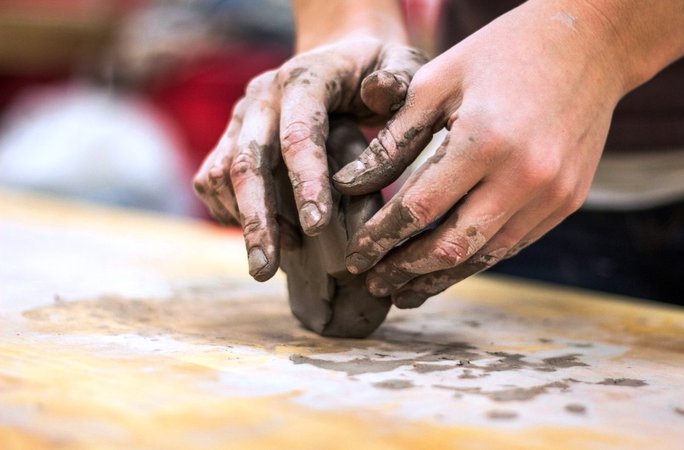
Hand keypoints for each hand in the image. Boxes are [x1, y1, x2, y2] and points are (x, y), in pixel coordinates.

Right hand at [192, 38, 426, 280]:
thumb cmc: (377, 69)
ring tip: (275, 259)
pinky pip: (213, 180)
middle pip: (247, 161)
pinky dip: (230, 213)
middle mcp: (262, 97)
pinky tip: (265, 235)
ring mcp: (241, 118)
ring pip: (222, 174)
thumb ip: (399, 79)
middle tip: (265, 270)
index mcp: (305, 79)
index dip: (306, 181)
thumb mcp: (401, 63)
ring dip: (244, 220)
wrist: (339, 58)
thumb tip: (378, 94)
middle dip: (257, 219)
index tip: (317, 228)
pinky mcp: (230, 138)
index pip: (299, 133)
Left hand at [333, 1, 626, 307]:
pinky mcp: (568, 201)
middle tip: (373, 283)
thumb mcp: (437, 82)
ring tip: (405, 291)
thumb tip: (348, 185)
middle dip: (405, 271)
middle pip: (451, 246)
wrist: (589, 44)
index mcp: (484, 140)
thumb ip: (393, 139)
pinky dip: (476, 258)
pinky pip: (514, 244)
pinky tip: (449, 265)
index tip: (353, 256)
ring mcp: (552, 194)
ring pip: (485, 256)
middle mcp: (524, 177)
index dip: (380, 238)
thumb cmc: (502, 54)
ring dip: (440, 277)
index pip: (418, 209)